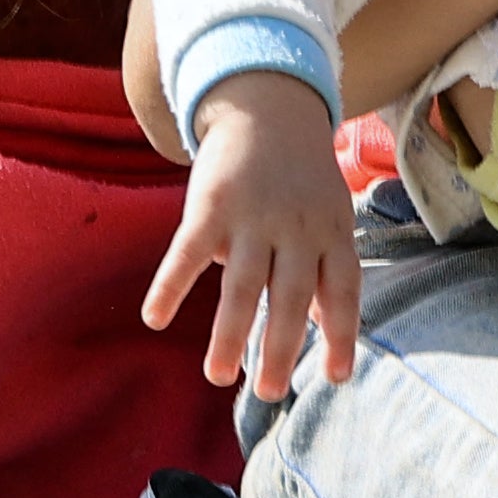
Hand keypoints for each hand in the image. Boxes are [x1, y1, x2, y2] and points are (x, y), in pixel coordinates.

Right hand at [146, 72, 361, 398]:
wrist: (267, 105)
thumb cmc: (301, 174)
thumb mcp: (328, 212)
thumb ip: (324, 266)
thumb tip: (323, 328)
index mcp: (330, 231)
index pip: (342, 290)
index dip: (342, 334)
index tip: (336, 378)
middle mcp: (295, 227)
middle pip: (291, 296)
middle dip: (281, 348)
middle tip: (269, 392)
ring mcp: (252, 217)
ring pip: (242, 286)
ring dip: (229, 335)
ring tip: (219, 377)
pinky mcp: (209, 205)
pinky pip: (188, 252)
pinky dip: (171, 285)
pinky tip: (154, 318)